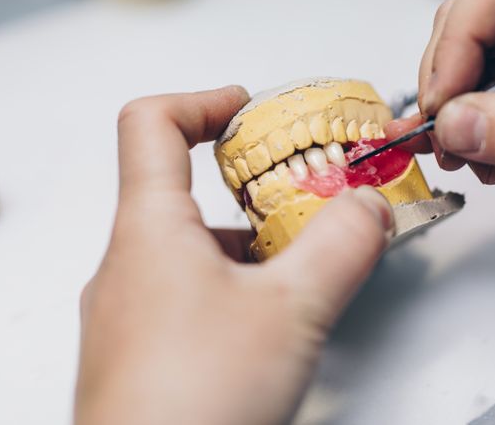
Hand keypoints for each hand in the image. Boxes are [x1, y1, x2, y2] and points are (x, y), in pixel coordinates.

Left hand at [75, 87, 393, 424]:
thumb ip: (341, 245)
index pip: (152, 122)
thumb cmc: (190, 407)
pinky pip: (184, 292)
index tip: (247, 109)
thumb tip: (366, 207)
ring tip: (298, 263)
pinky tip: (270, 319)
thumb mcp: (292, 310)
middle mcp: (128, 265)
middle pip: (178, 186)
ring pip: (186, 246)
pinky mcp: (141, 352)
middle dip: (248, 184)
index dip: (203, 101)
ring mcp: (128, 311)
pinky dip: (231, 285)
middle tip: (298, 193)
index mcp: (149, 230)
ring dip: (244, 242)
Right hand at [387, 0, 494, 238]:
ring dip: (450, 110)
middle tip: (447, 139)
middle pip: (467, 18)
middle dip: (446, 81)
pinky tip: (477, 158)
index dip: (458, 42)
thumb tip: (453, 123)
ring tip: (467, 158)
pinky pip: (470, 88)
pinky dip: (460, 125)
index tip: (445, 105)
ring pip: (460, 54)